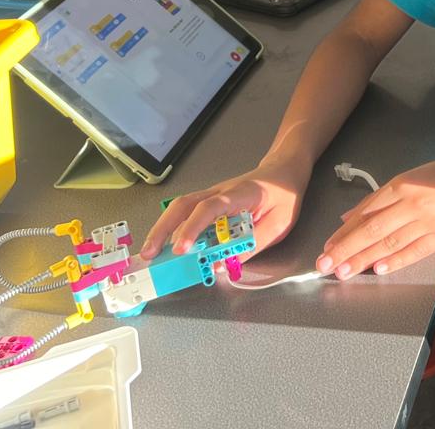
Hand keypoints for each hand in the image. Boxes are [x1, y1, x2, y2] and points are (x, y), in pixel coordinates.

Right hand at [140, 160, 305, 259]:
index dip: (193, 228)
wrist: (285, 170)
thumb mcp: (278, 224)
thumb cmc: (284, 195)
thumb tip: (222, 265)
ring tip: (150, 253)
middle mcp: (220, 191)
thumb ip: (252, 245)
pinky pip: (187, 213)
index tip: (180, 249)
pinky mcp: (210, 201)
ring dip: (163, 229)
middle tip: (149, 254)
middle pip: (184, 204)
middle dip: (163, 229)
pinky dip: (173, 228)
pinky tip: (166, 245)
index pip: (210, 208)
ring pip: (181, 207)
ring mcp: (212, 194)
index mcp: (240, 194)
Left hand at [317, 156, 434, 278]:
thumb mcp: (408, 178)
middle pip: (372, 229)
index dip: (344, 232)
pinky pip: (416, 251)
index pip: (365, 212)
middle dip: (346, 249)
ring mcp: (428, 220)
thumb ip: (378, 199)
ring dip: (365, 259)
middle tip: (326, 265)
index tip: (327, 247)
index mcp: (401, 185)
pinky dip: (397, 261)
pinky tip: (379, 269)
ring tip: (345, 271)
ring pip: (390, 242)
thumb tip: (348, 217)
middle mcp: (412, 203)